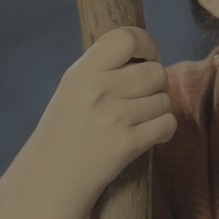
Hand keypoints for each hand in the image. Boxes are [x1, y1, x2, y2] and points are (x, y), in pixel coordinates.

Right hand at [14, 25, 176, 218]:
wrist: (51, 181)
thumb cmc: (66, 133)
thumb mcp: (73, 91)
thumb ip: (104, 69)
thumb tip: (149, 52)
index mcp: (81, 73)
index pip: (127, 37)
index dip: (147, 43)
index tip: (147, 56)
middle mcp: (96, 90)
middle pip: (156, 71)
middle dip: (157, 84)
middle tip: (143, 97)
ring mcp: (113, 118)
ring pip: (164, 99)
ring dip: (159, 109)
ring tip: (139, 120)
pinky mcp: (127, 144)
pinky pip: (167, 124)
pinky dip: (164, 130)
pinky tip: (149, 135)